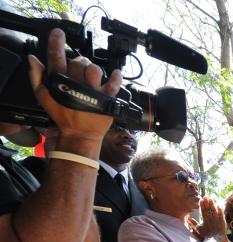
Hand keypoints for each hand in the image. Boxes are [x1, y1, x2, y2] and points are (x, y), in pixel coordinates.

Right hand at [28, 29, 121, 144]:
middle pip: (78, 62)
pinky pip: (114, 83)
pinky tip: (116, 73)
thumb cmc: (63, 116)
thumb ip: (37, 77)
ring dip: (93, 69)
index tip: (58, 33)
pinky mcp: (107, 99)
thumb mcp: (45, 98)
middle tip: (78, 72)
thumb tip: (33, 59)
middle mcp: (76, 86)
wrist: (81, 134)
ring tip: (92, 77)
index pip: (56, 58)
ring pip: (94, 69)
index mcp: (60, 84)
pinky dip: (116, 76)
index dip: (56, 43)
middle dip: (78, 63)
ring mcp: (93, 92)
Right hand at [192, 197, 227, 241]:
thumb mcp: (199, 229)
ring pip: (214, 210)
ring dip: (213, 204)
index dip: (202, 205)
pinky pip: (221, 214)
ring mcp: (217, 220)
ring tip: (211, 198)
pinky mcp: (222, 221)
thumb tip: (188, 218)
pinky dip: (220, 210)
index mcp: (205, 220)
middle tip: (206, 196)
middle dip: (207, 202)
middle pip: (209, 209)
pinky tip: (219, 205)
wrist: (215, 240)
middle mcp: (211, 219)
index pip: (203, 211)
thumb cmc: (206, 235)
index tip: (201, 199)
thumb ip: (193, 224)